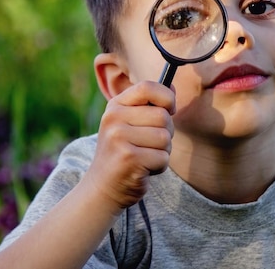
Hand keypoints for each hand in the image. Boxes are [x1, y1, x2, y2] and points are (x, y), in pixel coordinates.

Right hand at [84, 81, 175, 211]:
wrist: (102, 187)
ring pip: (165, 138)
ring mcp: (119, 138)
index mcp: (115, 106)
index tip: (170, 109)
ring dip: (162, 151)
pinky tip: (143, 169)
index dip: (167, 97)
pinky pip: (162, 158)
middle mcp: (114, 119)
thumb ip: (150, 105)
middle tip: (150, 144)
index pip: (148, 87)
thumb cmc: (123, 151)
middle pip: (163, 117)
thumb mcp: (130, 123)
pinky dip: (159, 166)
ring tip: (145, 157)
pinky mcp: (128, 159)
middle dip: (166, 133)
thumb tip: (172, 87)